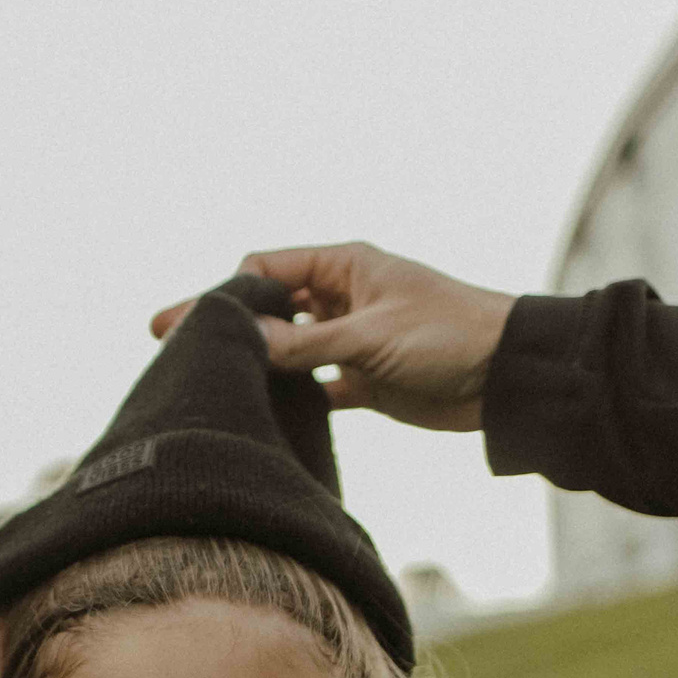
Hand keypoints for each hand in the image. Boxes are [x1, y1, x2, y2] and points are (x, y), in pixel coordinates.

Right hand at [149, 242, 515, 431]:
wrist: (509, 377)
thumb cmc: (450, 336)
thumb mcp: (369, 336)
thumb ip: (303, 343)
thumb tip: (241, 337)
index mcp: (344, 266)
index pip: (267, 267)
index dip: (231, 292)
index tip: (199, 323)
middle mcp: (342, 297)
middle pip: (270, 308)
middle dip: (229, 326)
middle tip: (167, 345)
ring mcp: (351, 338)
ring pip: (287, 349)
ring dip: (256, 364)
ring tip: (207, 382)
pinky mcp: (363, 378)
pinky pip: (313, 386)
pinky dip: (289, 397)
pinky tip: (258, 411)